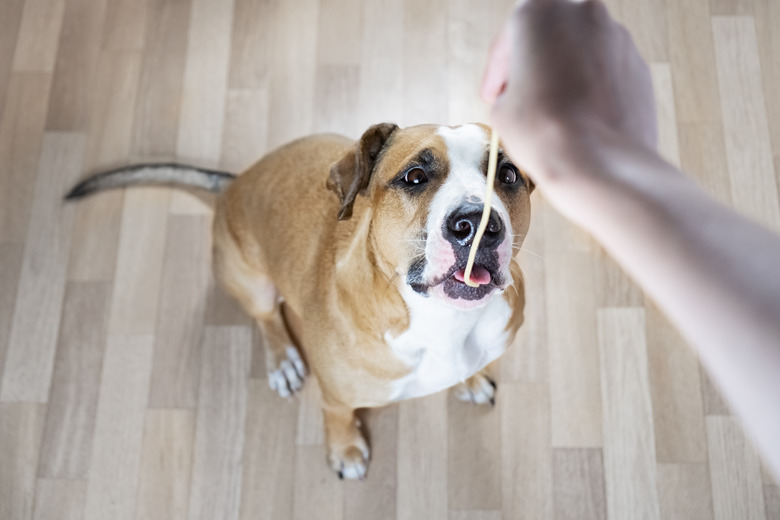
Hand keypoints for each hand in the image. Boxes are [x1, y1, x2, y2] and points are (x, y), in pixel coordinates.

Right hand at [482, 0, 656, 192]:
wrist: (597, 162)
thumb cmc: (547, 132)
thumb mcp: (500, 108)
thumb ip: (508, 87)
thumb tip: (519, 93)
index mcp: (540, 12)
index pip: (508, 39)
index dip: (496, 72)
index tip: (494, 91)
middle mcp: (583, 13)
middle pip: (549, 37)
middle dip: (535, 65)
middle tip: (522, 95)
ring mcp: (616, 37)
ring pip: (581, 51)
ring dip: (565, 75)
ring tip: (552, 111)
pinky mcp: (638, 65)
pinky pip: (606, 71)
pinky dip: (591, 88)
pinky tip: (578, 117)